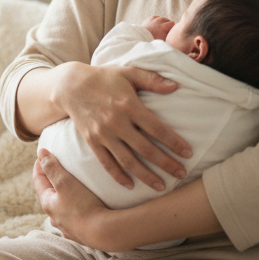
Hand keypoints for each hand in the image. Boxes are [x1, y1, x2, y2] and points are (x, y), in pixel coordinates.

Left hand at [33, 149, 109, 247]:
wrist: (104, 233)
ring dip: (66, 196)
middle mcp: (55, 218)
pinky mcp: (82, 234)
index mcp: (48, 204)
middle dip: (53, 181)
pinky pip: (76, 217)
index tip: (43, 155)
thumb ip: (52, 167)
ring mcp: (68, 228)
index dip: (39, 166)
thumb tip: (40, 154)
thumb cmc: (83, 206)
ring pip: (63, 208)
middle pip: (50, 195)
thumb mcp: (64, 182)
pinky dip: (77, 208)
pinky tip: (85, 206)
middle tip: (58, 169)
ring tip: (74, 187)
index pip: (38, 181)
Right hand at [47, 62, 192, 189]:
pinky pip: (106, 163)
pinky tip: (131, 185)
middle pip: (146, 149)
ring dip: (146, 175)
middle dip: (166, 163)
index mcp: (129, 105)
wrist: (70, 86)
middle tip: (182, 173)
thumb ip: (152, 79)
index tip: (188, 153)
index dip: (174, 142)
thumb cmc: (103, 78)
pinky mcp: (92, 141)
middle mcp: (116, 122)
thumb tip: (175, 86)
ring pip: (128, 160)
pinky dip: (118, 176)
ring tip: (161, 186)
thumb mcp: (128, 73)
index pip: (157, 128)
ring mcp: (103, 134)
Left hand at [140, 15, 173, 40]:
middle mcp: (158, 22)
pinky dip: (158, 19)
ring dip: (163, 21)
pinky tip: (158, 22)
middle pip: (167, 20)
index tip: (172, 30)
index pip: (172, 23)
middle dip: (168, 24)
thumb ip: (168, 36)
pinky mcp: (148, 19)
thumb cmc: (152, 41)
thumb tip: (172, 36)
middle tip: (168, 28)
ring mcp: (153, 20)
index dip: (173, 26)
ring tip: (164, 25)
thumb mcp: (162, 40)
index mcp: (163, 28)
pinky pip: (156, 17)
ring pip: (161, 18)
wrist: (141, 39)